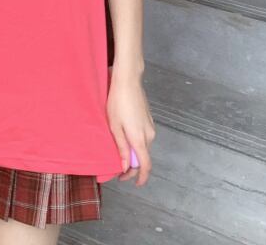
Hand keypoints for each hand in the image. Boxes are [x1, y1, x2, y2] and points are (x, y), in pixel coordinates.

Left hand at [106, 68, 155, 185]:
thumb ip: (121, 147)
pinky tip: (126, 140)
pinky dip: (137, 144)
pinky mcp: (149, 120)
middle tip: (119, 169)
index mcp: (139, 139)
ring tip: (120, 154)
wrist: (128, 81)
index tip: (133, 183)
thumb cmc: (118, 102)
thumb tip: (126, 167)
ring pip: (144, 147)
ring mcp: (151, 127)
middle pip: (144, 158)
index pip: (146, 166)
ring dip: (135, 154)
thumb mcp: (114, 126)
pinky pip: (144, 138)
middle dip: (133, 167)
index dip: (141, 178)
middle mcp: (149, 136)